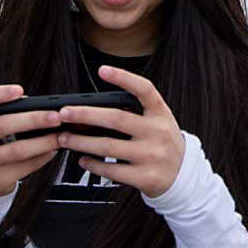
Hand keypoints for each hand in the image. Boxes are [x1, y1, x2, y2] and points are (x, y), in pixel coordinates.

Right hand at [0, 85, 62, 196]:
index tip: (19, 90)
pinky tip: (52, 151)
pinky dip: (42, 158)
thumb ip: (8, 114)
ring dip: (43, 142)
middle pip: (2, 125)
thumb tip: (43, 107)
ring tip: (60, 136)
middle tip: (56, 117)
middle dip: (33, 119)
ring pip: (17, 150)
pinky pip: (24, 167)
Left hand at [56, 66, 184, 197]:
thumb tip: (93, 110)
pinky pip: (112, 170)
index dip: (124, 78)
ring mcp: (152, 156)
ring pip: (107, 146)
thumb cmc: (162, 143)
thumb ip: (135, 113)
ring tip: (65, 138)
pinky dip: (93, 165)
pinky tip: (83, 160)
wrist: (182, 174)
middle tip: (64, 113)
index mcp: (161, 113)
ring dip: (81, 142)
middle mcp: (158, 132)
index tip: (102, 70)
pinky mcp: (145, 177)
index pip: (144, 90)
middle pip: (116, 119)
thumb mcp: (159, 121)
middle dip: (85, 115)